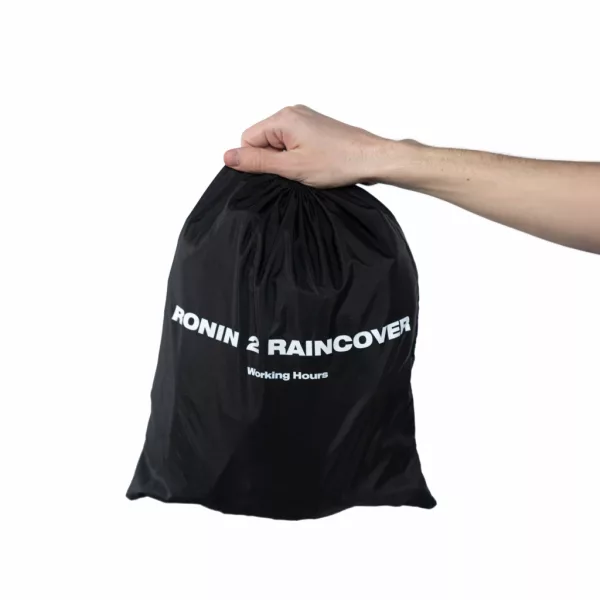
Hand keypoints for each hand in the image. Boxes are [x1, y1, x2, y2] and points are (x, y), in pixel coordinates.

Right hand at [223, 105, 397, 187]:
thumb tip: (228, 157)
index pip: (248, 139)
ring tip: (309, 168)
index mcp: (283, 117)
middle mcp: (293, 113)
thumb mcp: (291, 167)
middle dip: (273, 161)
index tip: (278, 172)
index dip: (258, 161)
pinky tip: (315, 165)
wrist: (373, 159)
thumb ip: (257, 162)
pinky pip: (293, 144)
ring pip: (278, 144)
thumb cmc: (338, 161)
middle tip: (296, 172)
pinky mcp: (315, 129)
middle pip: (263, 141)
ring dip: (287, 161)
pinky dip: (298, 157)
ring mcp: (305, 120)